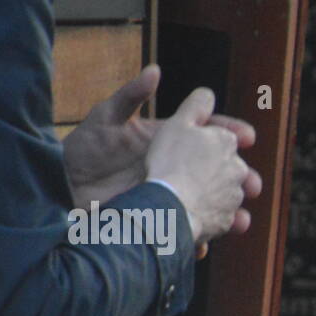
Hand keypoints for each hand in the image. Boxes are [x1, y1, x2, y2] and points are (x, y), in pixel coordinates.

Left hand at [63, 65, 260, 222]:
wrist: (62, 188)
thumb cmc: (83, 150)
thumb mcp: (105, 119)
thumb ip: (130, 96)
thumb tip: (155, 71)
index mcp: (167, 140)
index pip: (207, 132)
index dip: (229, 132)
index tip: (247, 136)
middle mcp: (174, 167)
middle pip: (218, 171)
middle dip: (241, 178)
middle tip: (253, 184)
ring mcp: (169, 194)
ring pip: (209, 203)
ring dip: (230, 213)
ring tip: (242, 221)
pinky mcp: (161, 218)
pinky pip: (187, 229)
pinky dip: (200, 238)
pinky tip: (207, 244)